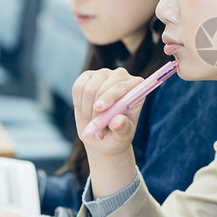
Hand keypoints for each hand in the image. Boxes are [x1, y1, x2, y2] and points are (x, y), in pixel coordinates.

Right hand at [73, 68, 143, 196]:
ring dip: (87, 104)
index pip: (127, 82)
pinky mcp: (90, 78)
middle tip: (94, 122)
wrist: (103, 139)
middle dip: (98, 102)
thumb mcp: (121, 139)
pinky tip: (85, 111)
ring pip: (91, 82)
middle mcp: (124, 79)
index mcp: (138, 89)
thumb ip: (123, 129)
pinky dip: (79, 98)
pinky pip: (80, 83)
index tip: (101, 110)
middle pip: (109, 79)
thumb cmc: (117, 139)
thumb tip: (118, 120)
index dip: (114, 93)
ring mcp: (106, 76)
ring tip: (92, 122)